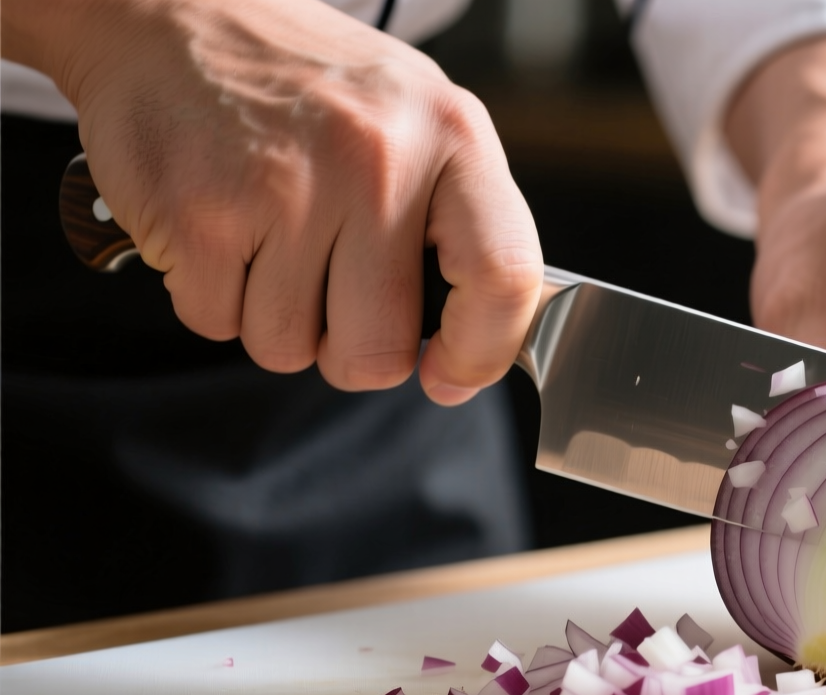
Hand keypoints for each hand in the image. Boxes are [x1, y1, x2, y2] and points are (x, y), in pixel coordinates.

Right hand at [3, 0, 542, 403]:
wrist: (167, 13)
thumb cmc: (306, 85)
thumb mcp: (417, 121)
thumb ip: (461, 224)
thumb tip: (472, 352)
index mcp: (452, 136)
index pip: (505, 275)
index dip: (482, 352)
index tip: (451, 374)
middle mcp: (377, 160)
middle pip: (380, 348)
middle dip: (349, 349)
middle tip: (329, 291)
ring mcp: (287, 189)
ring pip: (291, 348)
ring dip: (274, 319)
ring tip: (268, 238)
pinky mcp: (202, 215)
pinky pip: (218, 325)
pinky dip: (212, 297)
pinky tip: (219, 228)